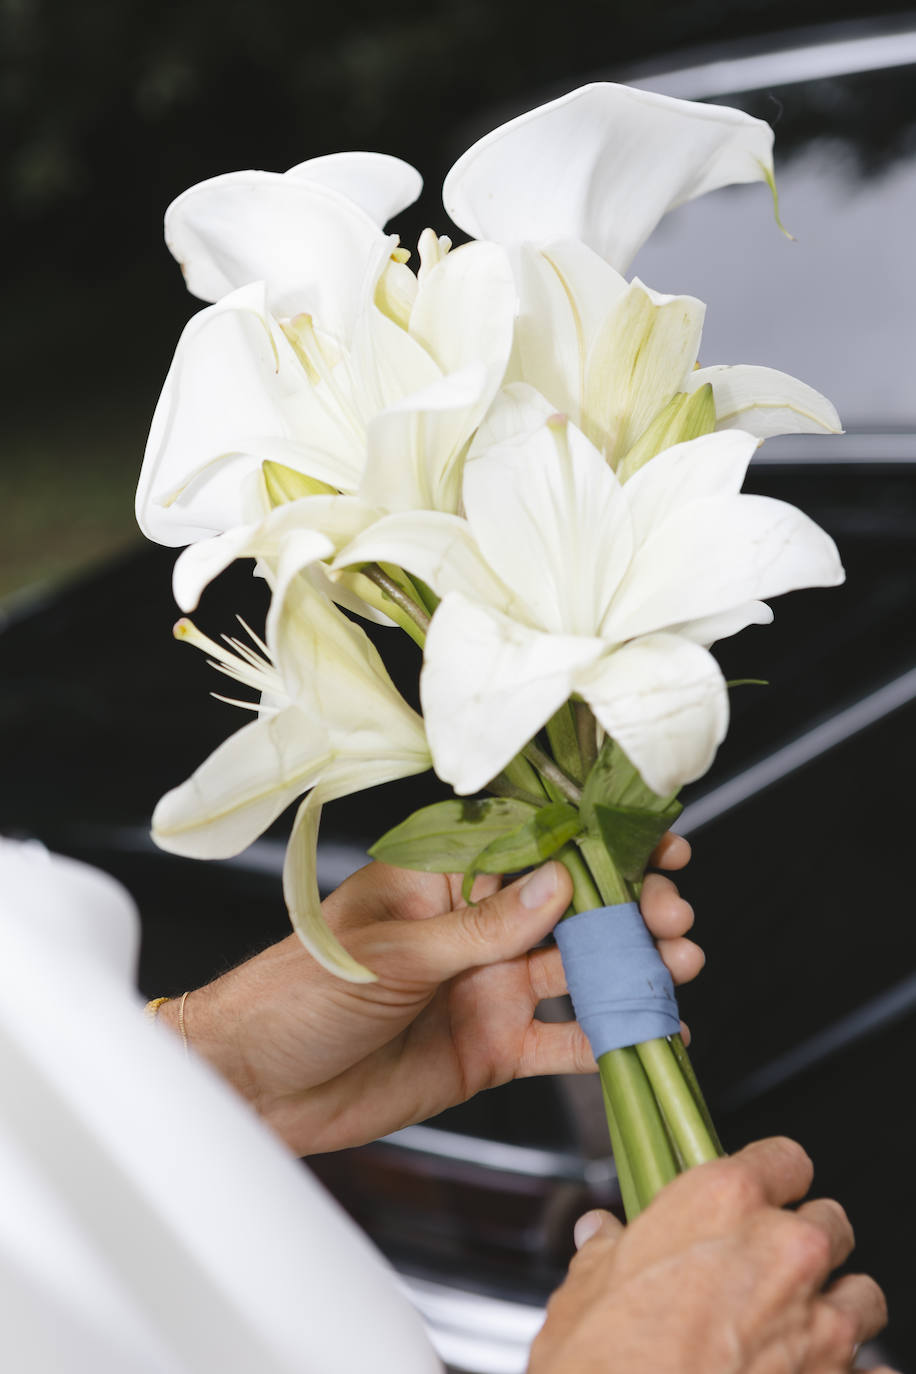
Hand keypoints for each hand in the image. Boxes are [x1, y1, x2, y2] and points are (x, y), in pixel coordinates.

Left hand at [162, 835, 700, 1153]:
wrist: (257, 1087)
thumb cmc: (297, 992)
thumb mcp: (394, 952)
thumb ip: (482, 926)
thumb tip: (560, 882)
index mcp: (440, 881)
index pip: (530, 849)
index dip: (593, 843)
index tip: (654, 842)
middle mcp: (471, 930)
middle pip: (565, 910)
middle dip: (625, 908)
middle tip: (674, 914)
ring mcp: (485, 989)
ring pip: (573, 971)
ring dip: (627, 967)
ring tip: (679, 963)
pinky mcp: (489, 1049)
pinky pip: (559, 1042)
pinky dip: (607, 1038)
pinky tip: (655, 1031)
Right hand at [529, 1137, 891, 1373]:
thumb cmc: (602, 1364)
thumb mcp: (582, 1293)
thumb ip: (604, 1253)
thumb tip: (600, 1235)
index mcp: (722, 1202)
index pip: (784, 1158)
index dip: (772, 1179)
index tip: (759, 1195)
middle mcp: (783, 1252)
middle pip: (829, 1223)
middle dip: (805, 1244)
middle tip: (765, 1270)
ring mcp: (818, 1327)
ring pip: (862, 1296)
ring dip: (835, 1309)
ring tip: (798, 1330)